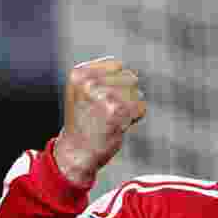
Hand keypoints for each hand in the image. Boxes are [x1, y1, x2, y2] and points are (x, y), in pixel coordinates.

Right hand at [53, 56, 146, 186]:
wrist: (77, 151)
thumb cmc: (84, 122)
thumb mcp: (83, 92)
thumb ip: (103, 77)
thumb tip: (134, 75)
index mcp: (79, 73)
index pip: (117, 66)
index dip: (118, 83)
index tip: (104, 99)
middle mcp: (89, 81)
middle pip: (130, 78)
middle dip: (127, 95)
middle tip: (110, 112)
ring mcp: (103, 95)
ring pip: (137, 92)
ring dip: (131, 107)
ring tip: (113, 118)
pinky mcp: (116, 111)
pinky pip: (140, 107)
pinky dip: (135, 117)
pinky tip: (119, 125)